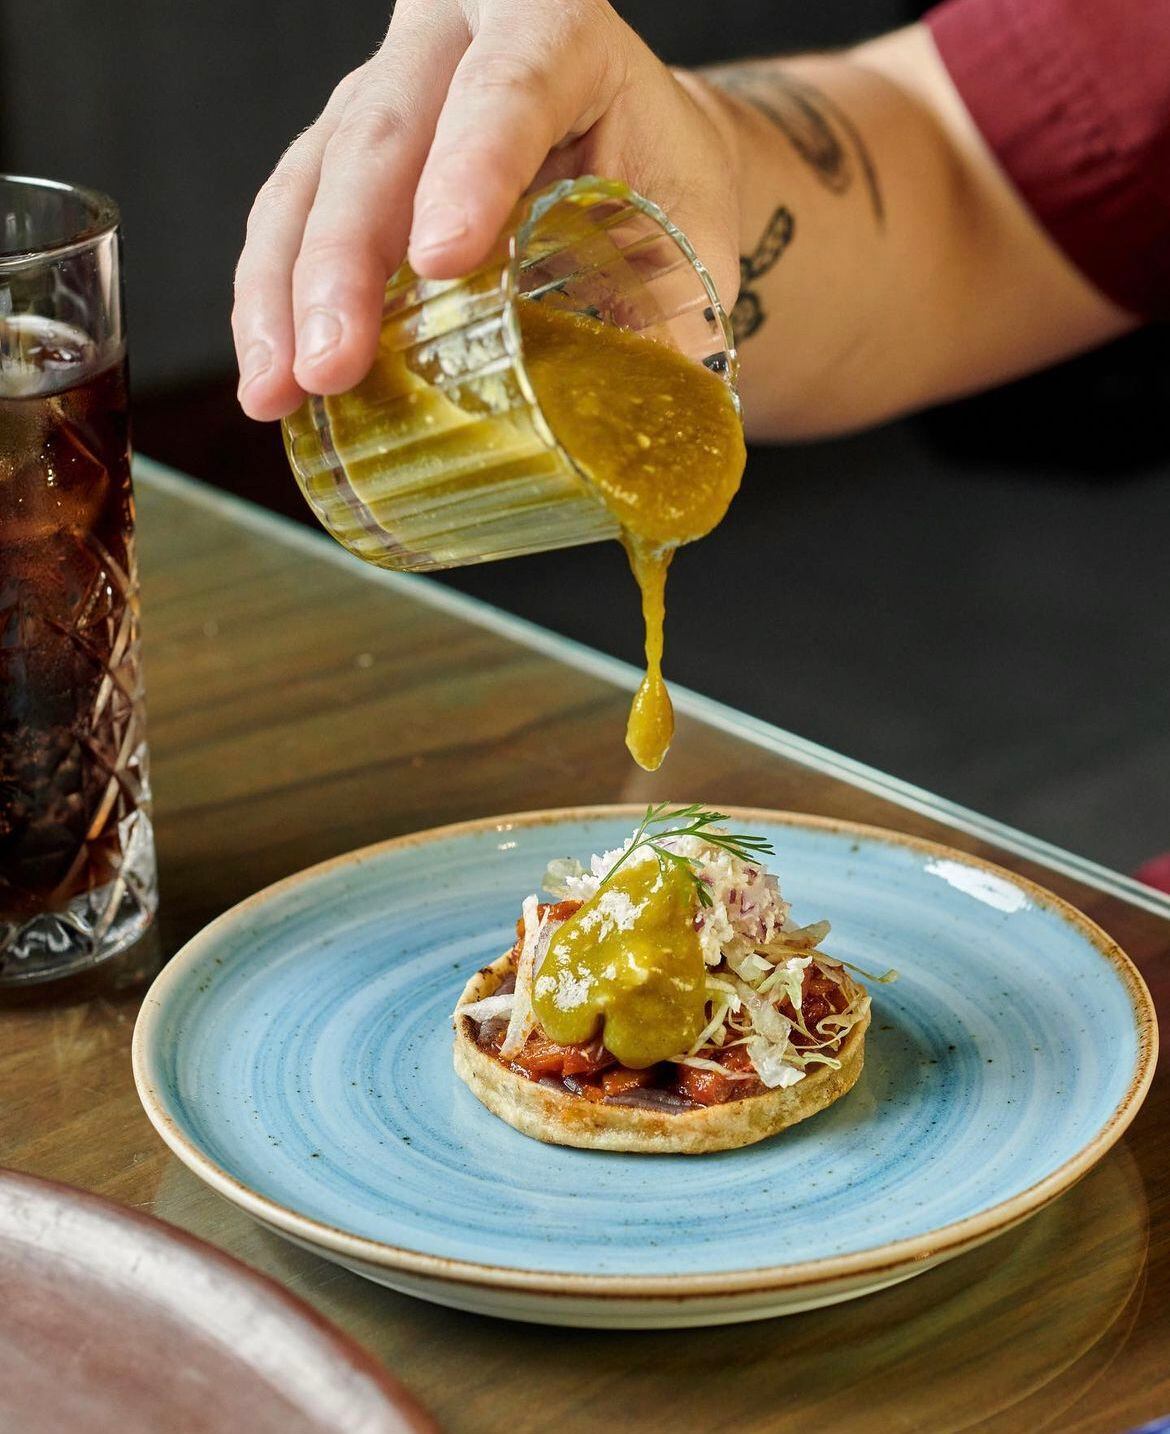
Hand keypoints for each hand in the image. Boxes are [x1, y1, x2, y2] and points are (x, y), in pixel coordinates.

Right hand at [232, 0, 739, 420]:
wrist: (628, 146)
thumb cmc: (658, 181)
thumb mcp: (689, 231)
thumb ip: (674, 312)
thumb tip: (652, 424)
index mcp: (556, 22)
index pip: (510, 86)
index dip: (471, 168)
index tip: (440, 262)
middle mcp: (453, 38)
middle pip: (382, 137)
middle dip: (345, 263)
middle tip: (334, 366)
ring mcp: (383, 89)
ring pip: (311, 176)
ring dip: (283, 292)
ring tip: (278, 390)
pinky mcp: (341, 146)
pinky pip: (286, 213)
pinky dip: (271, 299)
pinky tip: (268, 370)